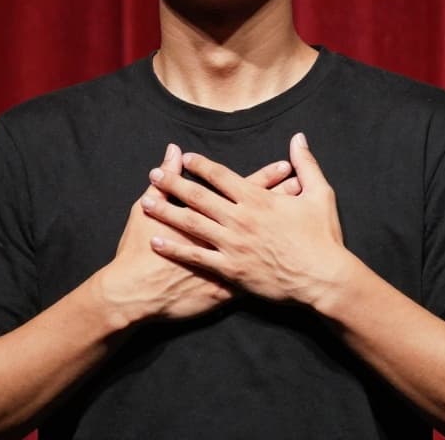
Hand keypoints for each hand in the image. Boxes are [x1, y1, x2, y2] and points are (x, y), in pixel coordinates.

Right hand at [95, 143, 292, 326]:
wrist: (138, 293)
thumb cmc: (139, 250)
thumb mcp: (146, 209)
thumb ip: (166, 180)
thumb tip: (174, 151)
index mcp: (208, 215)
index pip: (243, 189)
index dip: (265, 177)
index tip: (286, 166)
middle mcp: (224, 236)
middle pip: (261, 212)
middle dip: (284, 198)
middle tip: (304, 185)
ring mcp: (227, 263)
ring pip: (266, 242)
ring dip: (285, 230)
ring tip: (307, 219)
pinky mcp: (226, 288)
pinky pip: (257, 276)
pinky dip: (273, 267)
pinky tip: (291, 263)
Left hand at [141, 133, 351, 307]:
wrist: (324, 279)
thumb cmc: (323, 238)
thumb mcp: (320, 195)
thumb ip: (307, 164)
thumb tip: (298, 138)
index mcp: (259, 200)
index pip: (222, 177)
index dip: (200, 166)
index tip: (183, 158)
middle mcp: (241, 219)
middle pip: (199, 196)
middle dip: (173, 183)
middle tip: (154, 174)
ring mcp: (234, 245)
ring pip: (192, 224)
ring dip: (166, 211)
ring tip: (145, 202)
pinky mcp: (231, 270)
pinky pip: (196, 257)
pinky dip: (174, 248)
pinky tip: (156, 241)